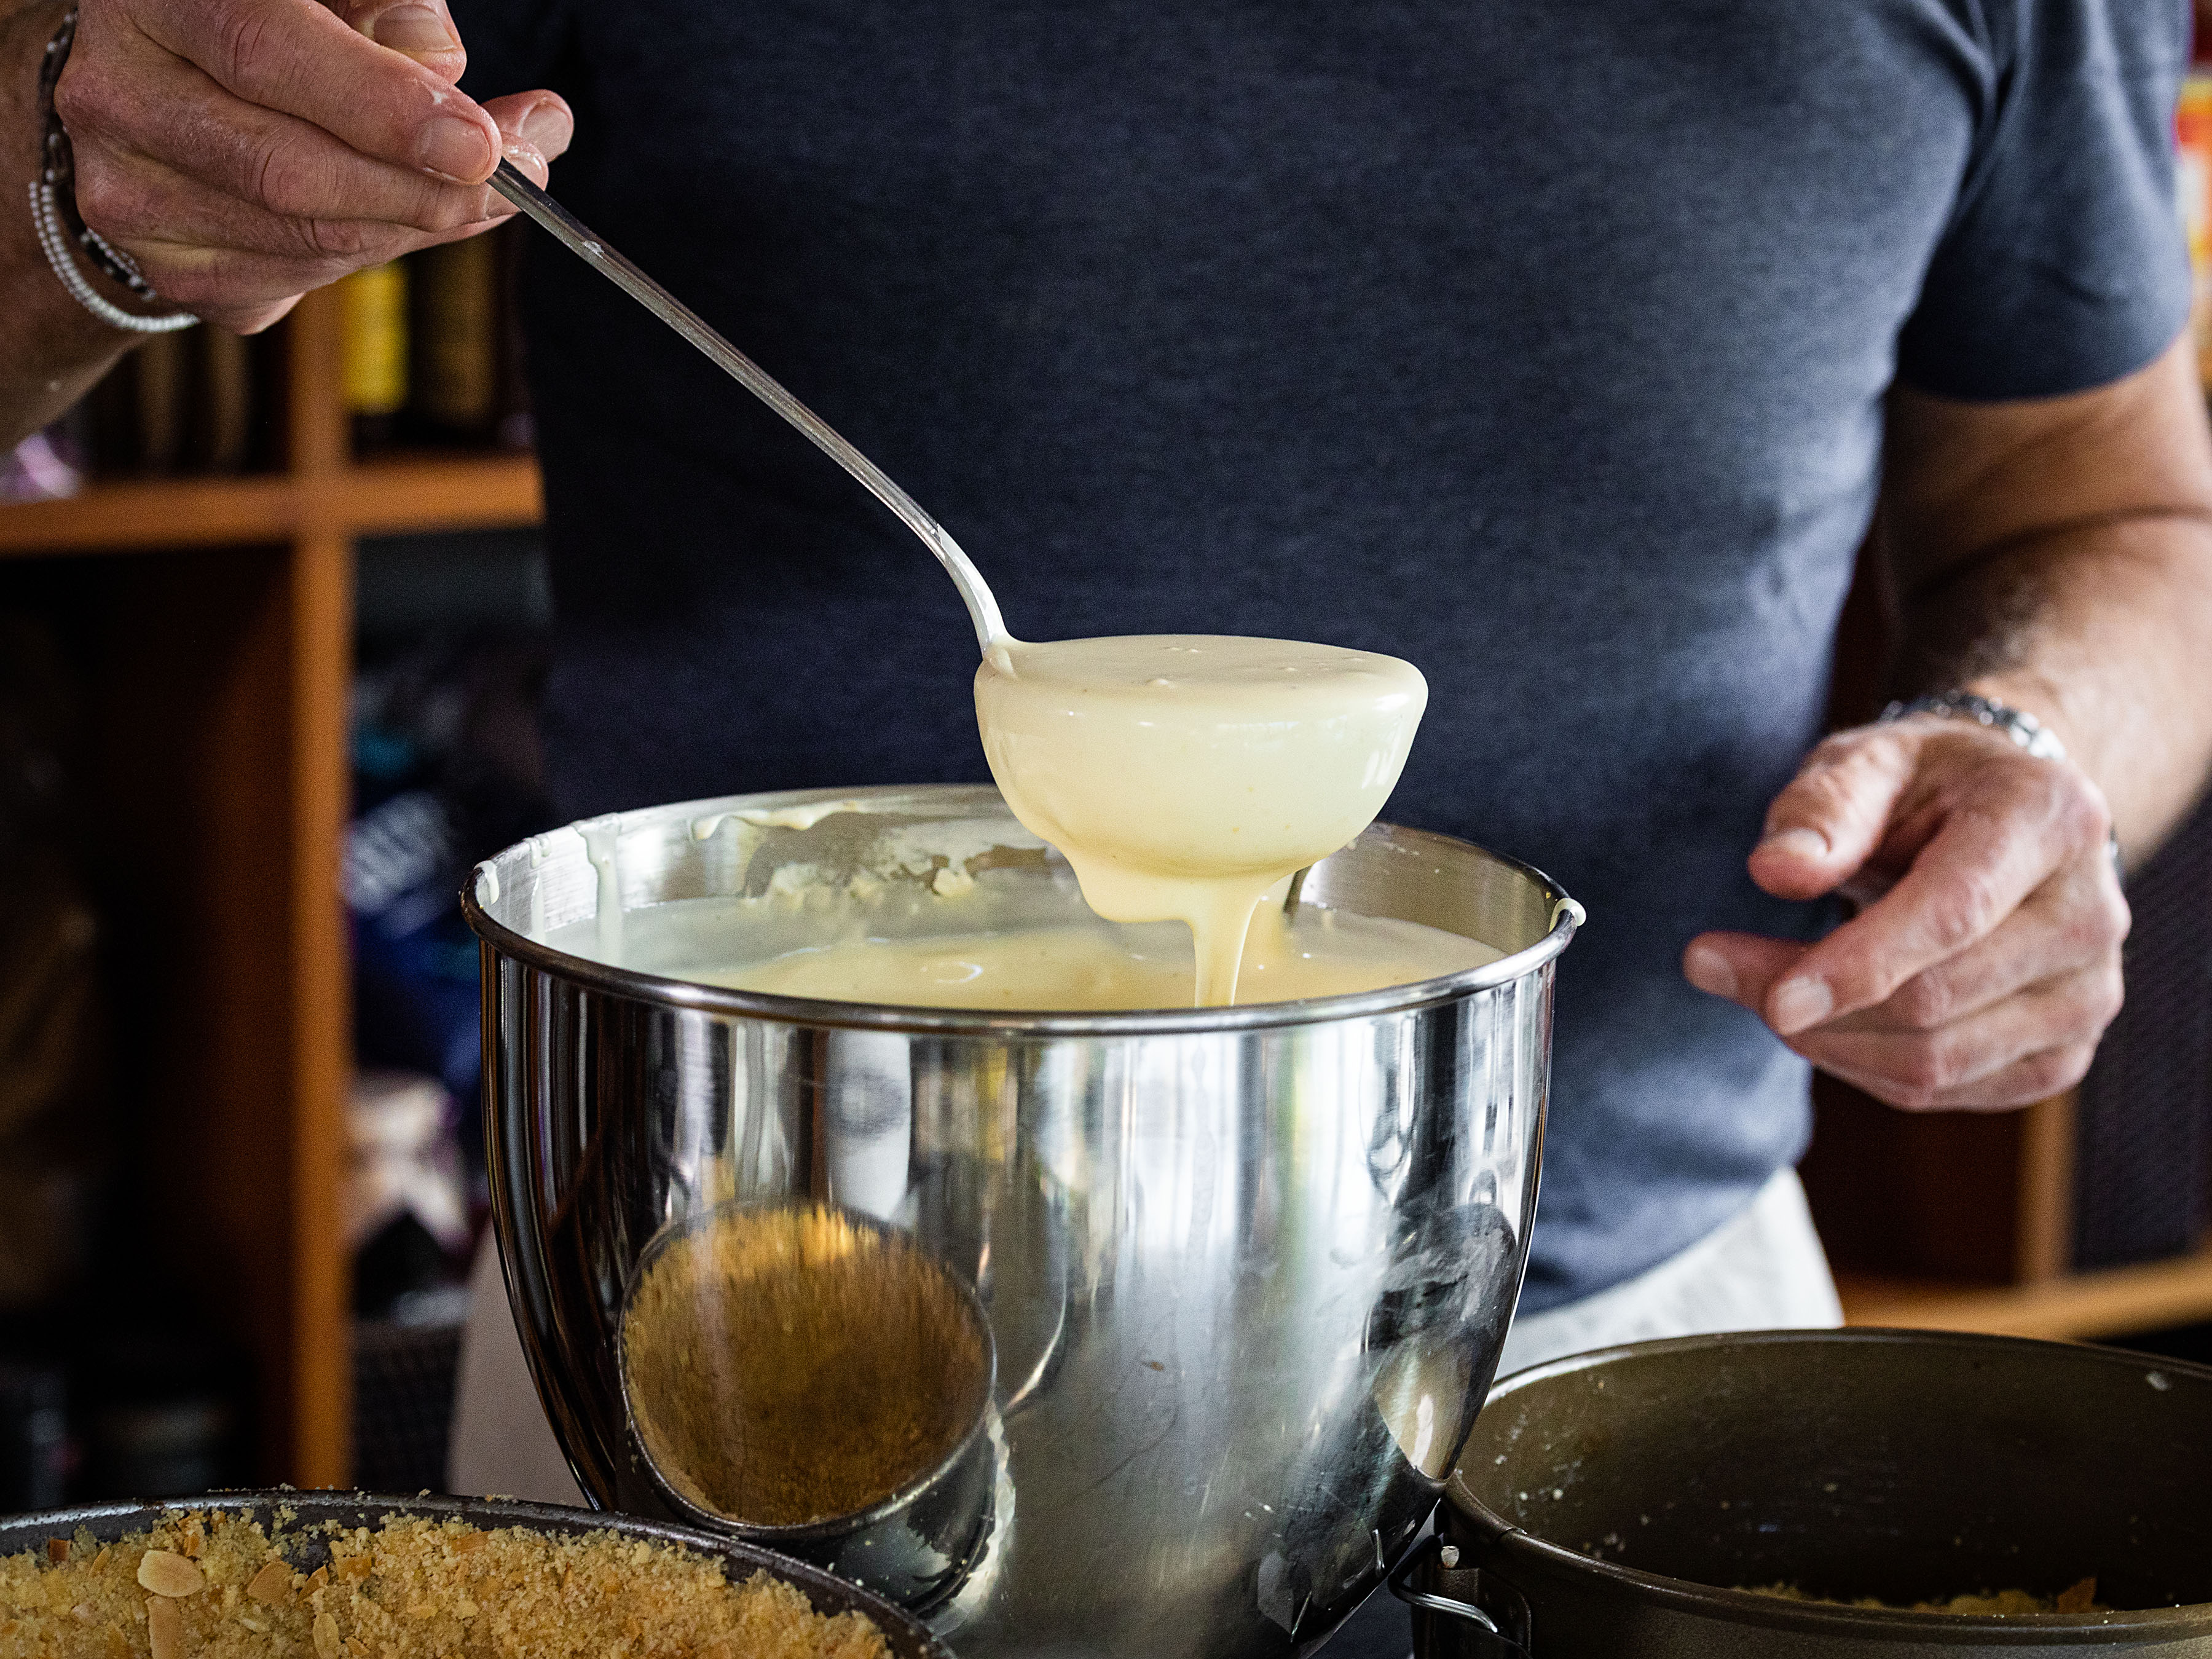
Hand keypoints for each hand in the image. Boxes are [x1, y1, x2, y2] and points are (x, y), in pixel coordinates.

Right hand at [53, 0, 571, 330]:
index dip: (382, 107)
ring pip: (307, 238)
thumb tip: (466, 85)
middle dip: (426, 188)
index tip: (480, 144)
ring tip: (489, 191)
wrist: (166, 90)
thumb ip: (390, 12)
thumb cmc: (269, 22)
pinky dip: (375, 250)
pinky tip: (407, 215)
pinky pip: (301, 280)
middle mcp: (117, 96)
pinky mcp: (168, 269)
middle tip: (524, 176)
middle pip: (289, 170)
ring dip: (417, 224)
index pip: (267, 51)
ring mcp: (129, 195)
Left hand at [1682, 716, 2128, 1110]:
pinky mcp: (2062, 1051)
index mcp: (2050, 819)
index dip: (1857, 965)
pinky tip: (1821, 1019)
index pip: (1952, 914)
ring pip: (1936, 1061)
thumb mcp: (1867, 761)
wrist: (2005, 817)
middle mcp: (2091, 913)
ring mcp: (2087, 993)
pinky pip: (1947, 1091)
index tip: (1770, 997)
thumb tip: (1775, 872)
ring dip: (1824, 1040)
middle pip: (1934, 1000)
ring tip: (1755, 987)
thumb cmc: (1925, 786)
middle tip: (1712, 963)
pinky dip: (1861, 1066)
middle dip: (1809, 1001)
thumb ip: (1822, 810)